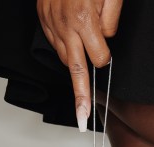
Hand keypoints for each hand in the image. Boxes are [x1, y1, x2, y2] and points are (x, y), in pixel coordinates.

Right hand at [37, 0, 122, 130]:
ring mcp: (51, 23)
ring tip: (80, 42)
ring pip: (65, 56)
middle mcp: (65, 26)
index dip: (105, 55)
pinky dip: (64, 44)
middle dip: (81, 98)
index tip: (105, 50)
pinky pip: (55, 42)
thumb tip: (106, 40)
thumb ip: (111, 21)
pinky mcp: (43, 19)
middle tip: (83, 120)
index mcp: (84, 20)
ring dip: (75, 58)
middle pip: (76, 71)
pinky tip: (70, 34)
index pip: (99, 58)